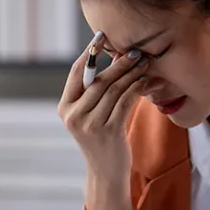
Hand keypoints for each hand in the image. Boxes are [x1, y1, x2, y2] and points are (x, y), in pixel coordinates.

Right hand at [58, 35, 148, 209]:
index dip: (89, 52)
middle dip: (118, 63)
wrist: (106, 173)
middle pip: (98, 80)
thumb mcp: (92, 116)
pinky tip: (144, 81)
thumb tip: (114, 57)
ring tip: (144, 63)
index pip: (76, 73)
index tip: (102, 36)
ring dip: (131, 74)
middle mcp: (74, 115)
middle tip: (135, 50)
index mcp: (65, 108)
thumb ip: (95, 92)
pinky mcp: (108, 131)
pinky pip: (124, 102)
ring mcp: (89, 124)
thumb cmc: (102, 140)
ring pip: (113, 90)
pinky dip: (136, 89)